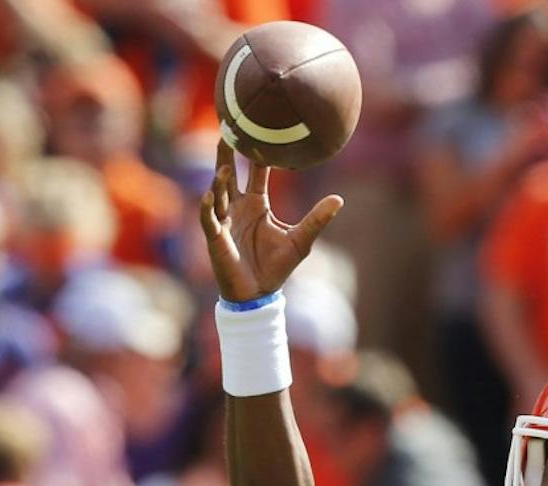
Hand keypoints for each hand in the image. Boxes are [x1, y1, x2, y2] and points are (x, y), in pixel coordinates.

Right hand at [199, 139, 343, 302]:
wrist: (259, 294)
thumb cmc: (277, 267)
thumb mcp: (301, 240)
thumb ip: (317, 219)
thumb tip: (339, 199)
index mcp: (257, 203)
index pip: (256, 172)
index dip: (257, 154)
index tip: (260, 130)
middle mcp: (238, 207)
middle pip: (229, 174)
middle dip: (227, 154)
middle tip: (228, 130)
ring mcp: (224, 220)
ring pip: (218, 192)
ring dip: (219, 180)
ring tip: (224, 167)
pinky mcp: (215, 237)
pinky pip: (208, 219)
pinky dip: (208, 207)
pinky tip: (210, 196)